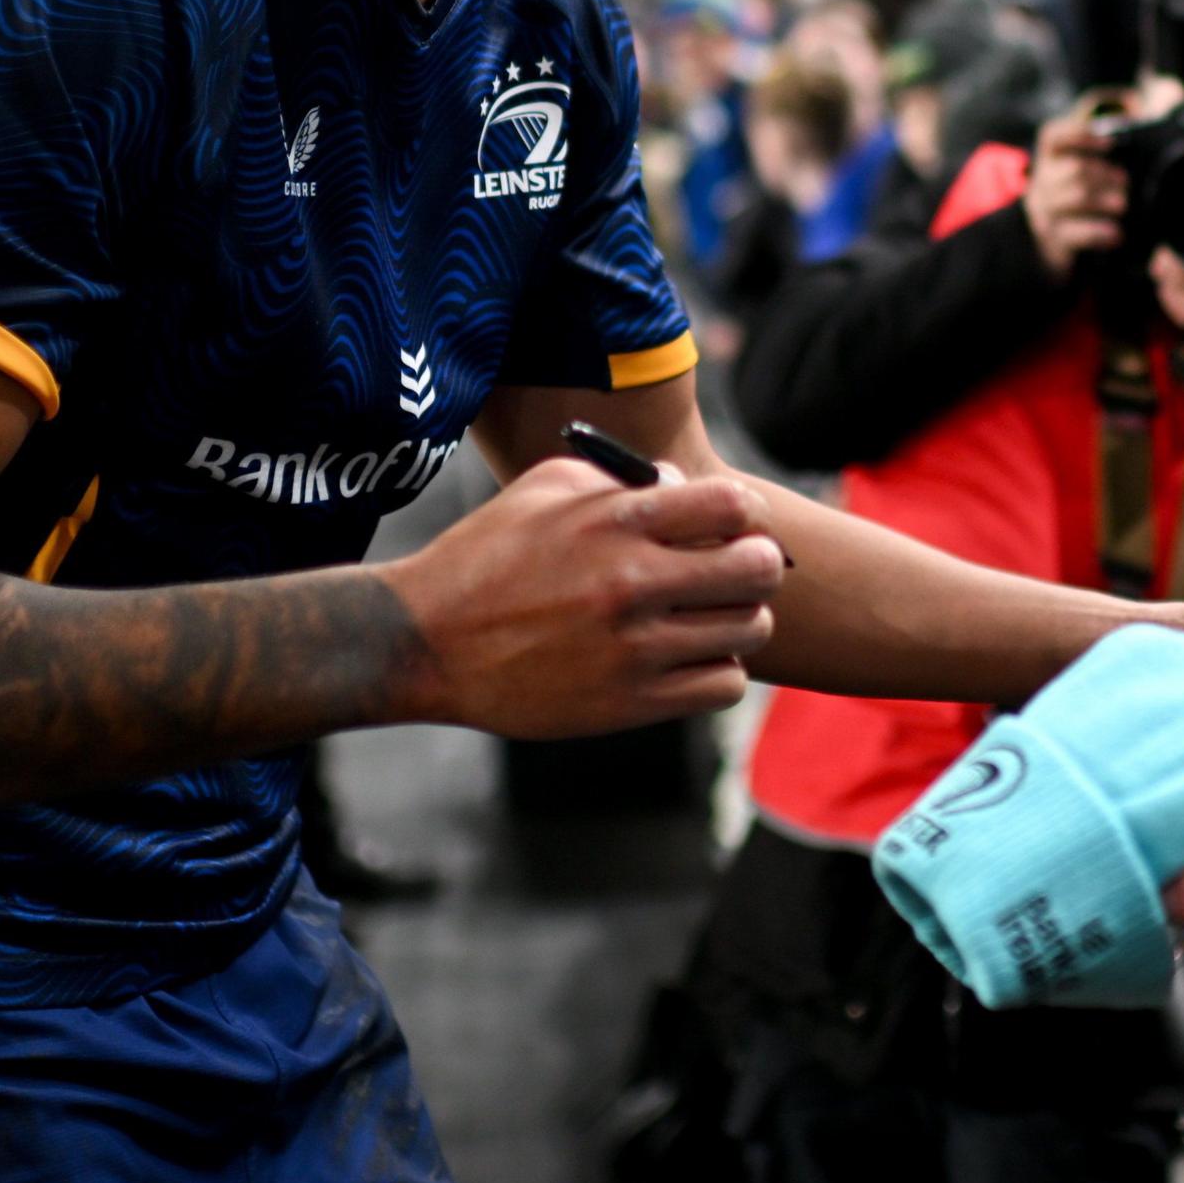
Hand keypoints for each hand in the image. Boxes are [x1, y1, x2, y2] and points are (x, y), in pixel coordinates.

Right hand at [383, 458, 786, 739]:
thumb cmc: (484, 558)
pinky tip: (685, 658)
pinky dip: (717, 670)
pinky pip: (723, 684)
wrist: (424, 644)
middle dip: (754, 566)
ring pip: (749, 630)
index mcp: (615, 521)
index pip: (733, 506)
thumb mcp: (542, 489)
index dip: (742, 515)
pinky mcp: (630, 703)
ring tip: (704, 617)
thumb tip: (682, 486)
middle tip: (730, 573)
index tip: (727, 527)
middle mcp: (631, 582)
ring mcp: (634, 648)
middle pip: (759, 569)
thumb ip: (620, 478)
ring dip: (738, 621)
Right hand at [1023, 108, 1129, 274]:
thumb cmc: (1078, 200)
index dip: (1080, 135)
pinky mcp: (1053, 239)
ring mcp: (1045, 212)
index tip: (1110, 143)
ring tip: (1123, 205)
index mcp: (1049, 160)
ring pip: (1077, 197)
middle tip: (1124, 181)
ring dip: (1105, 199)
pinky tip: (1117, 234)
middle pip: (1074, 169)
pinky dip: (1100, 232)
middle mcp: (1043, 183)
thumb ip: (1104, 147)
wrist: (1052, 245)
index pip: (1054, 136)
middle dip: (1104, 174)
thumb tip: (1133, 110)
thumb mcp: (1084, 174)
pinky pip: (1077, 232)